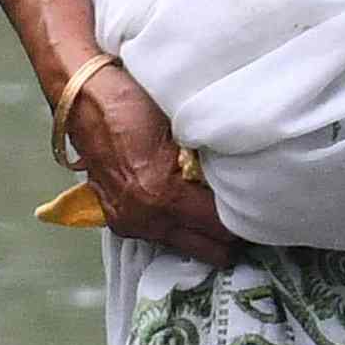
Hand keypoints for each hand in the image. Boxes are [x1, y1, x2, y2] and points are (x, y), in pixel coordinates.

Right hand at [64, 60, 232, 261]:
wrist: (82, 95)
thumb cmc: (131, 101)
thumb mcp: (184, 126)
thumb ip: (210, 162)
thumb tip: (243, 181)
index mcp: (162, 195)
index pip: (222, 226)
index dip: (247, 218)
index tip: (262, 208)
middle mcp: (144, 217)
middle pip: (209, 249)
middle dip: (229, 235)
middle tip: (246, 214)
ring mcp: (129, 223)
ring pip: (186, 245)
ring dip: (203, 232)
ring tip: (216, 208)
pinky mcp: (118, 220)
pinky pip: (163, 235)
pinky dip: (179, 225)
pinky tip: (187, 206)